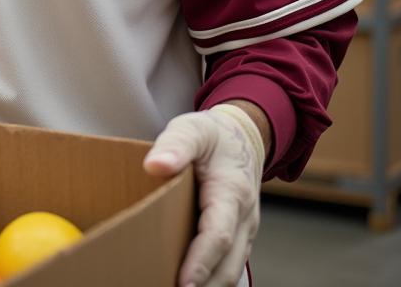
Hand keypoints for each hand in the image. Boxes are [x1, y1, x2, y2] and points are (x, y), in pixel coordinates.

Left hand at [143, 104, 264, 286]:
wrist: (244, 138)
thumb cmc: (214, 135)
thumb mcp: (193, 129)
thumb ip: (176, 144)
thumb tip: (155, 165)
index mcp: (231, 192)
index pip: (218, 235)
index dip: (200, 262)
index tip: (182, 283)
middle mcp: (244, 217)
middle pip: (228, 265)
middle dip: (204, 285)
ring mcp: (245, 230)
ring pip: (231, 270)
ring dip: (208, 286)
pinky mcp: (239, 236)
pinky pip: (229, 264)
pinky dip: (212, 279)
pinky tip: (189, 283)